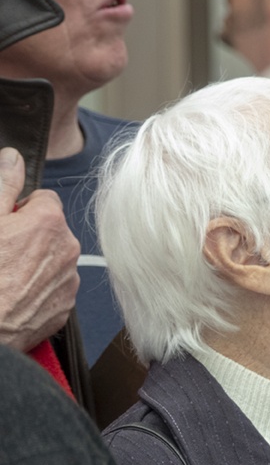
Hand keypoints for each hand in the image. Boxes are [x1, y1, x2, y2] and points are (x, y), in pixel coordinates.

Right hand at [0, 147, 79, 350]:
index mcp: (49, 223)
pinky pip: (52, 288)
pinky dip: (36, 289)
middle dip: (28, 235)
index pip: (44, 199)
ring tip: (3, 276)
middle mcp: (67, 249)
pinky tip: (12, 296)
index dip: (19, 208)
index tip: (4, 222)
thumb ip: (2, 185)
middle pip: (50, 230)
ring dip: (32, 262)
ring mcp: (68, 281)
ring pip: (52, 259)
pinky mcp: (63, 307)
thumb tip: (13, 157)